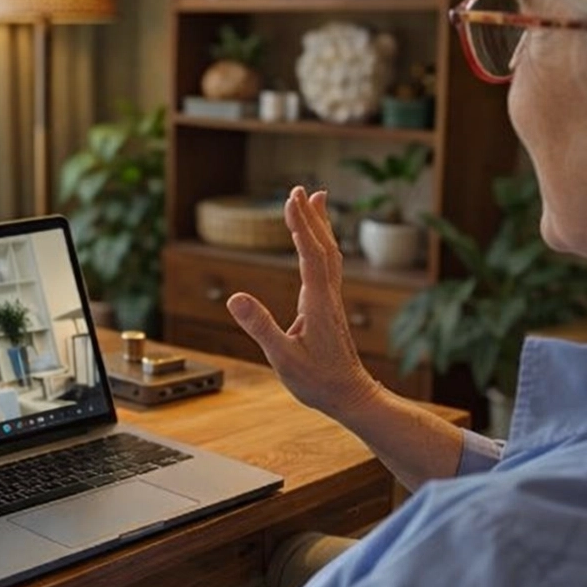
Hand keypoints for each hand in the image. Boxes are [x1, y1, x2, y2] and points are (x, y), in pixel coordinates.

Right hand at [227, 187, 382, 421]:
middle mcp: (328, 297)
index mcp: (317, 303)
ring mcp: (332, 301)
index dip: (301, 226)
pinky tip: (316, 246)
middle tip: (300, 189)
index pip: (310, 255)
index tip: (291, 199)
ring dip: (321, 226)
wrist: (351, 396)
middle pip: (323, 247)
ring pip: (330, 255)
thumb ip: (260, 326)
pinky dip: (322, 247)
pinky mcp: (330, 309)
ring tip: (316, 201)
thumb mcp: (282, 358)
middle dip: (310, 217)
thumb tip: (235, 298)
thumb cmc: (318, 382)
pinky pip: (329, 268)